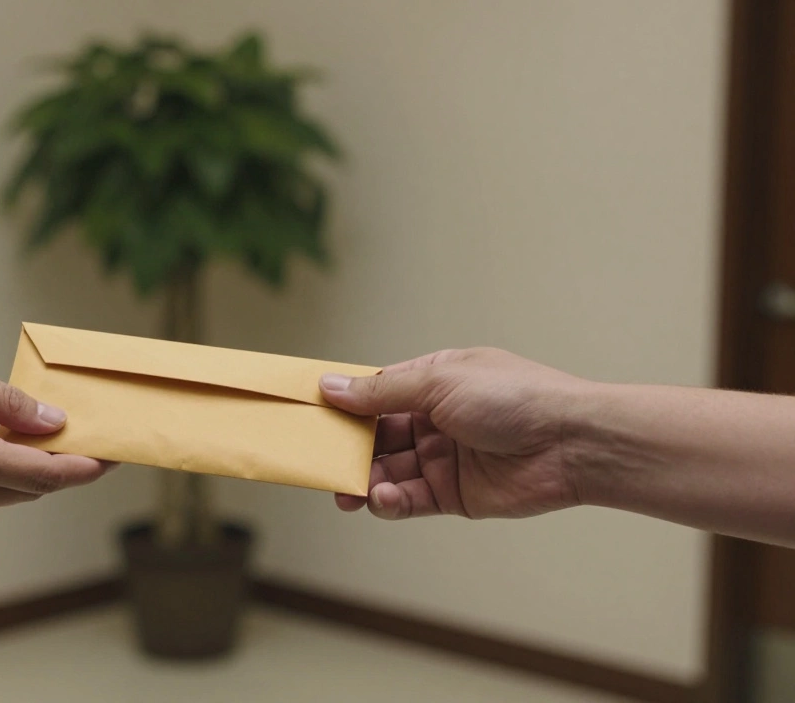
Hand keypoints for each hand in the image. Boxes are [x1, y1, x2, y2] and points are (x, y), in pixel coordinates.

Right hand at [320, 348, 591, 519]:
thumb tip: (332, 387)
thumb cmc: (515, 397)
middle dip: (346, 449)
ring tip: (346, 491)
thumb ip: (381, 392)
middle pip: (375, 435)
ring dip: (362, 480)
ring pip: (386, 470)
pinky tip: (380, 498)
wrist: (572, 444)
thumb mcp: (439, 382)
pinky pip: (408, 499)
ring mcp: (442, 457)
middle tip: (317, 461)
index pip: (375, 392)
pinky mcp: (452, 494)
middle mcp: (434, 418)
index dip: (343, 404)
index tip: (309, 414)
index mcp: (432, 380)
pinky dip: (389, 501)